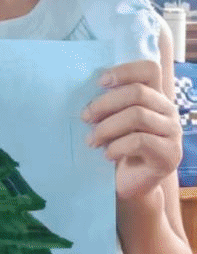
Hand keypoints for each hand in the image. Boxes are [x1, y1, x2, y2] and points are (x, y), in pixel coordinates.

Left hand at [84, 59, 181, 200]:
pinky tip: (107, 155)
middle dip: (105, 103)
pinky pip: (140, 141)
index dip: (124, 71)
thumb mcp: (110, 120)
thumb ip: (108, 103)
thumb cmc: (115, 146)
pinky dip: (117, 146)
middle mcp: (168, 111)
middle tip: (85, 118)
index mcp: (154, 96)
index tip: (99, 82)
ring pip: (137, 115)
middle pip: (138, 92)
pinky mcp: (170, 154)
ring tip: (92, 140)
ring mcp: (173, 132)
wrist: (127, 183)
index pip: (149, 69)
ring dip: (107, 127)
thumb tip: (80, 86)